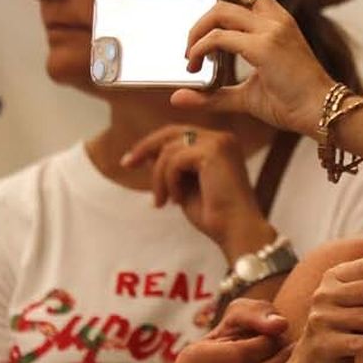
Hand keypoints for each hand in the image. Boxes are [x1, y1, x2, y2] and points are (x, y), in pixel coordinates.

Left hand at [120, 124, 272, 258]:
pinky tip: (177, 200)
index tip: (131, 162)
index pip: (179, 134)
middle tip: (126, 164)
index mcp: (220, 144)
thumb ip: (172, 167)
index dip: (152, 145)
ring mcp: (219, 143)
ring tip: (163, 201)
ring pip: (169, 149)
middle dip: (145, 148)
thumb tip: (147, 153)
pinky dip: (169, 182)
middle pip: (172, 132)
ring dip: (159, 178)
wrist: (236, 230)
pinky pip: (174, 160)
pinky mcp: (214, 152)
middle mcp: (223, 138)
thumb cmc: (214, 214)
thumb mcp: (186, 185)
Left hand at [172, 0, 333, 136]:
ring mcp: (272, 31)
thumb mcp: (247, 95)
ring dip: (195, 31)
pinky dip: (200, 49)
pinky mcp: (265, 47)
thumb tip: (178, 97)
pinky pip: (219, 38)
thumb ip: (214, 94)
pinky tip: (195, 65)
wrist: (321, 113)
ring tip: (188, 56)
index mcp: (277, 21)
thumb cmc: (291, 103)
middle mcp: (276, 19)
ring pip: (220, 11)